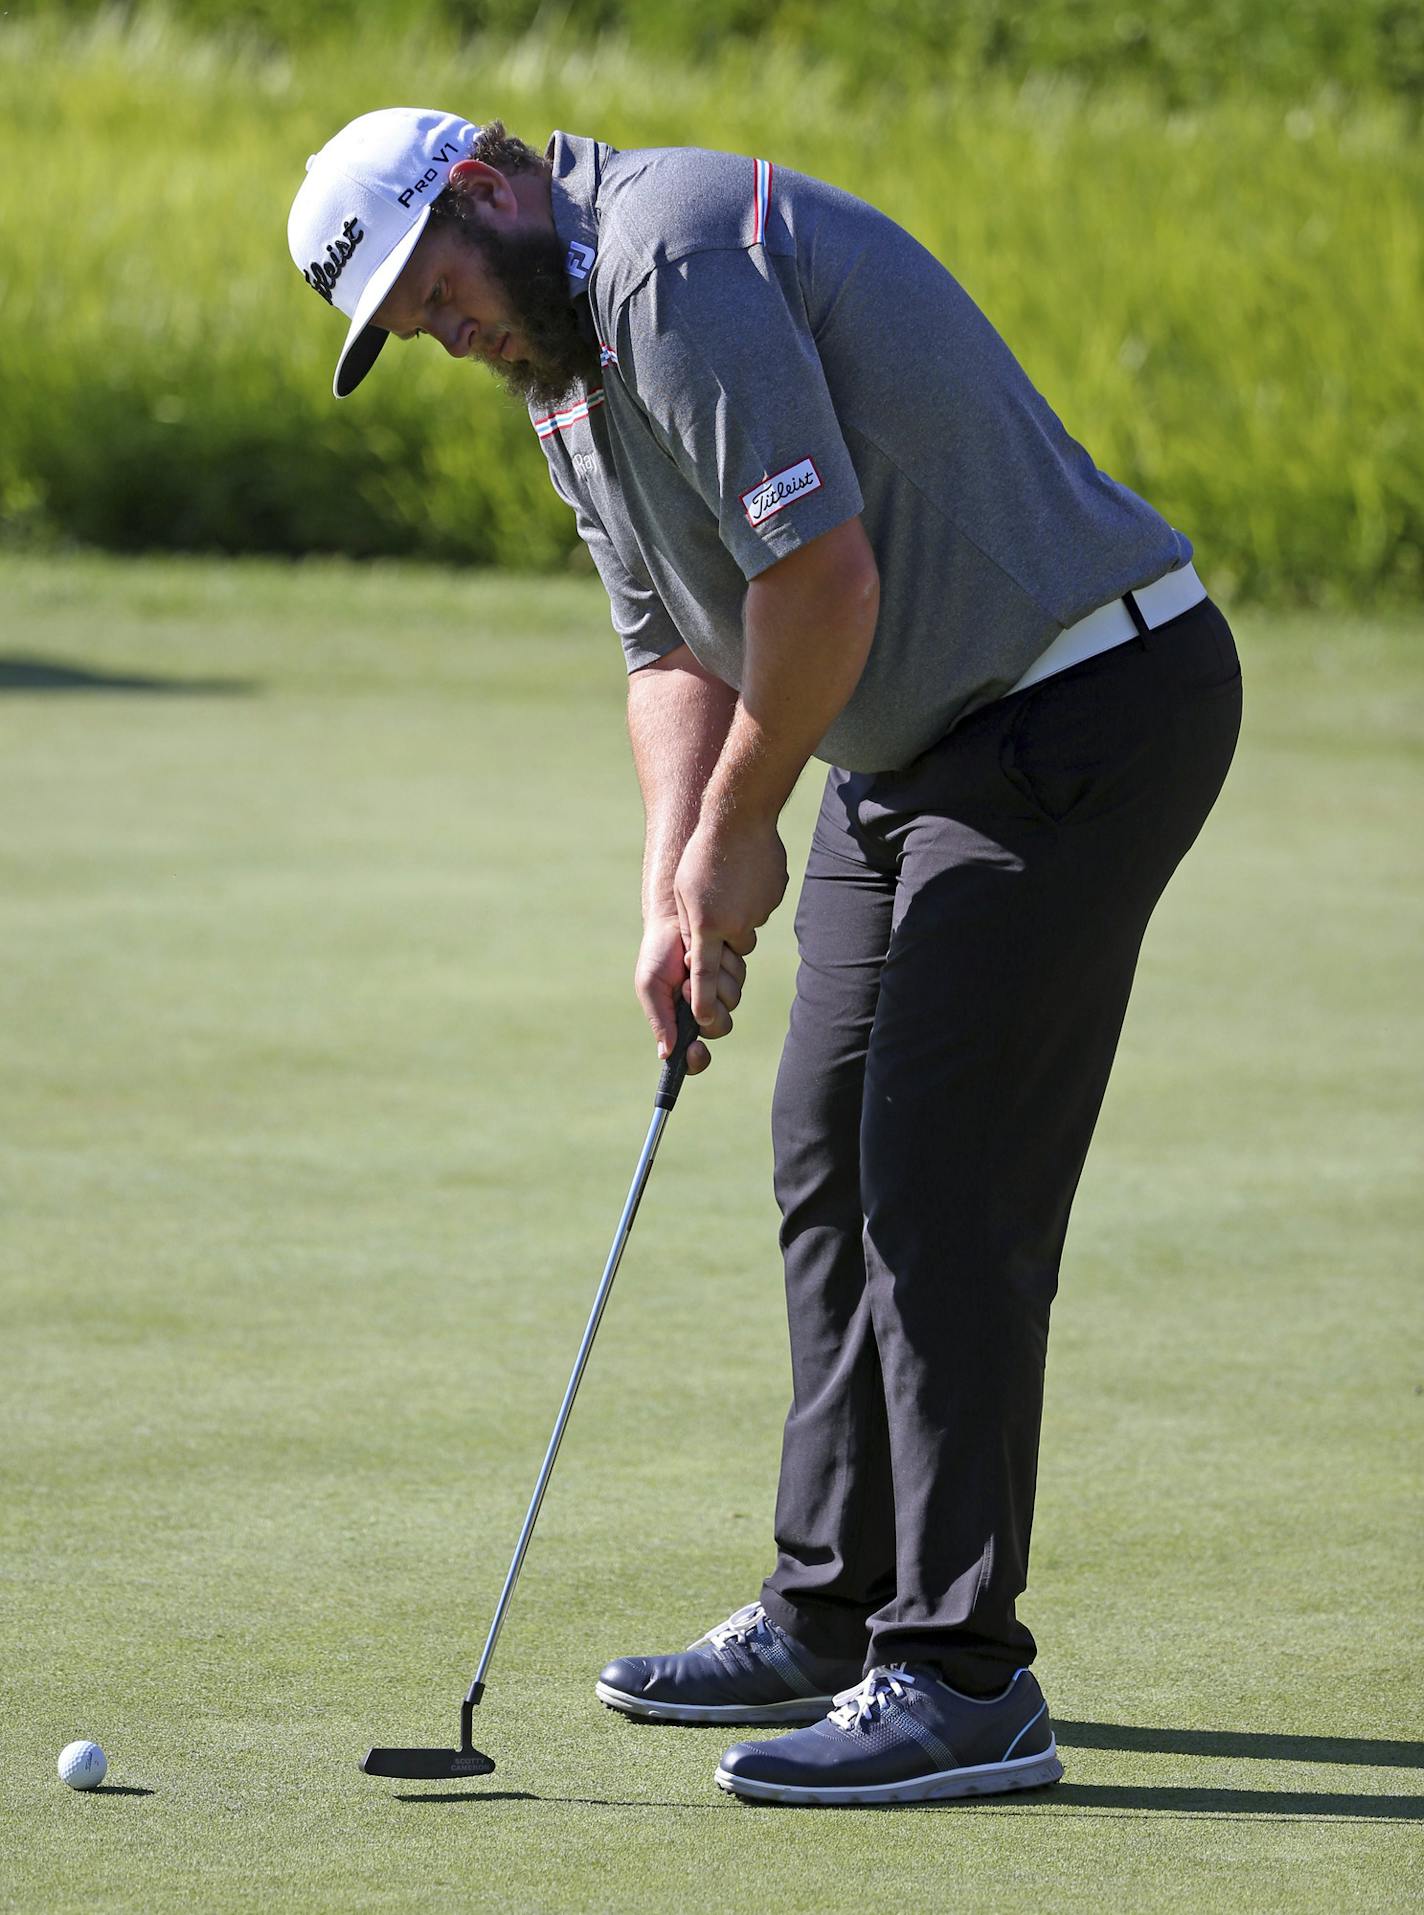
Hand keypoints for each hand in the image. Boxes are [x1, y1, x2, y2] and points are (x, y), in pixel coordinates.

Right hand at [634, 913, 746, 1074]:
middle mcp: (703, 1009)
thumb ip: (659, 1020)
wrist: (673, 917)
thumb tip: (665, 1054)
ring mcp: (720, 989)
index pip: (692, 1055)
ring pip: (731, 1001)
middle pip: (719, 1027)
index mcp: (680, 1020)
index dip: (697, 1059)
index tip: (696, 1049)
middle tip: (685, 984)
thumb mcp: (650, 987)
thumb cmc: (656, 954)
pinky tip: (707, 948)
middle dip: (706, 1008)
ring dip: (711, 980)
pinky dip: (722, 963)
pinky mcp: (732, 970)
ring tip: (691, 958)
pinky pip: (738, 976)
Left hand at [673, 816, 786, 1033]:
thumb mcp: (685, 892)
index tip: (701, 1020)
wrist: (739, 816)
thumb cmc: (702, 853)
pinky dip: (752, 895)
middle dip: (724, 940)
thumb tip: (701, 954)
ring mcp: (759, 911)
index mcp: (707, 925)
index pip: (704, 975)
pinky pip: (760, 906)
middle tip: (716, 910)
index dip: (702, 1000)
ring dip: (738, 914)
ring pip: (746, 928)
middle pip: (731, 951)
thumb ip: (691, 926)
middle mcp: (735, 924)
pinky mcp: (774, 896)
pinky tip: (745, 871)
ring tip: (729, 882)